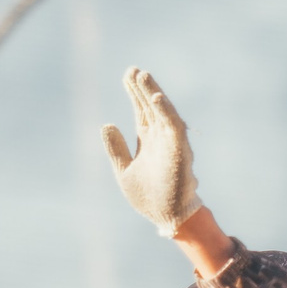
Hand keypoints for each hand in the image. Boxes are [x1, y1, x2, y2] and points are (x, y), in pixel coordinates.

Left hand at [100, 67, 202, 236]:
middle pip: (151, 107)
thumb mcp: (124, 171)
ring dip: (154, 93)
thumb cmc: (148, 198)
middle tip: (133, 69)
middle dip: (142, 88)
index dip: (134, 92)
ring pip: (163, 112)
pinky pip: (174, 127)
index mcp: (148, 141)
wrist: (166, 218)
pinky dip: (166, 112)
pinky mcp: (180, 151)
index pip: (141, 110)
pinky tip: (156, 98)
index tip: (127, 75)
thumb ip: (116, 149)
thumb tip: (106, 124)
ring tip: (143, 76)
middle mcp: (160, 138)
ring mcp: (171, 143)